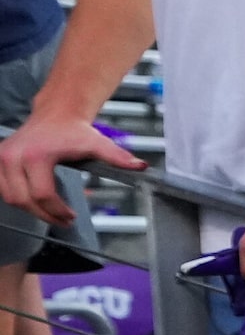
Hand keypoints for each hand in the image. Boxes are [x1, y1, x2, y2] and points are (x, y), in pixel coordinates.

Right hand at [0, 115, 140, 223]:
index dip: (57, 211)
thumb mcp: (98, 144)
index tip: (71, 216)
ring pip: (9, 198)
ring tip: (50, 212)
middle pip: (24, 200)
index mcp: (36, 155)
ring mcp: (1, 158)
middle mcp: (13, 156)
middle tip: (63, 220)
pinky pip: (2, 189)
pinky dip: (17, 198)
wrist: (56, 114)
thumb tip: (140, 166)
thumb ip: (118, 157)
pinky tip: (34, 200)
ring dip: (30, 210)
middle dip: (44, 215)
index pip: (43, 195)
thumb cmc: (74, 131)